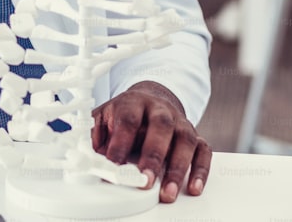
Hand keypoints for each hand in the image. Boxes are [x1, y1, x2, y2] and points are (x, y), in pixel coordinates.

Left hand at [92, 81, 211, 202]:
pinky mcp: (195, 136)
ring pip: (185, 140)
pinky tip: (193, 187)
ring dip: (178, 168)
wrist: (150, 99)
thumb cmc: (124, 114)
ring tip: (167, 192)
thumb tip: (88, 159)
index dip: (121, 142)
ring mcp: (180, 122)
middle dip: (153, 155)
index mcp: (133, 102)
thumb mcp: (103, 118)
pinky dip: (201, 170)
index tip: (114, 165)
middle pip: (161, 127)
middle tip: (145, 181)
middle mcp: (160, 110)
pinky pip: (204, 151)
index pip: (128, 119)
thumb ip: (94, 136)